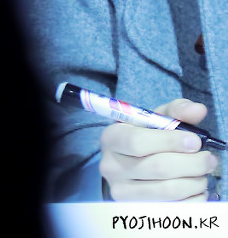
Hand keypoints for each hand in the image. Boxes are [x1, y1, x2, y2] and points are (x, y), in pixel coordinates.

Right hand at [100, 98, 218, 200]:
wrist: (128, 165)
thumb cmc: (146, 138)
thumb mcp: (155, 120)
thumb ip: (177, 111)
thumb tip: (198, 110)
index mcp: (112, 138)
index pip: (137, 142)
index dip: (171, 142)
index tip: (195, 141)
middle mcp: (110, 166)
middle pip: (158, 167)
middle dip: (192, 163)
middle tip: (209, 159)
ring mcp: (121, 191)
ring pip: (169, 190)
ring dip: (196, 181)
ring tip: (203, 173)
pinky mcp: (136, 209)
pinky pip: (175, 208)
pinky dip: (194, 198)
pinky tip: (195, 187)